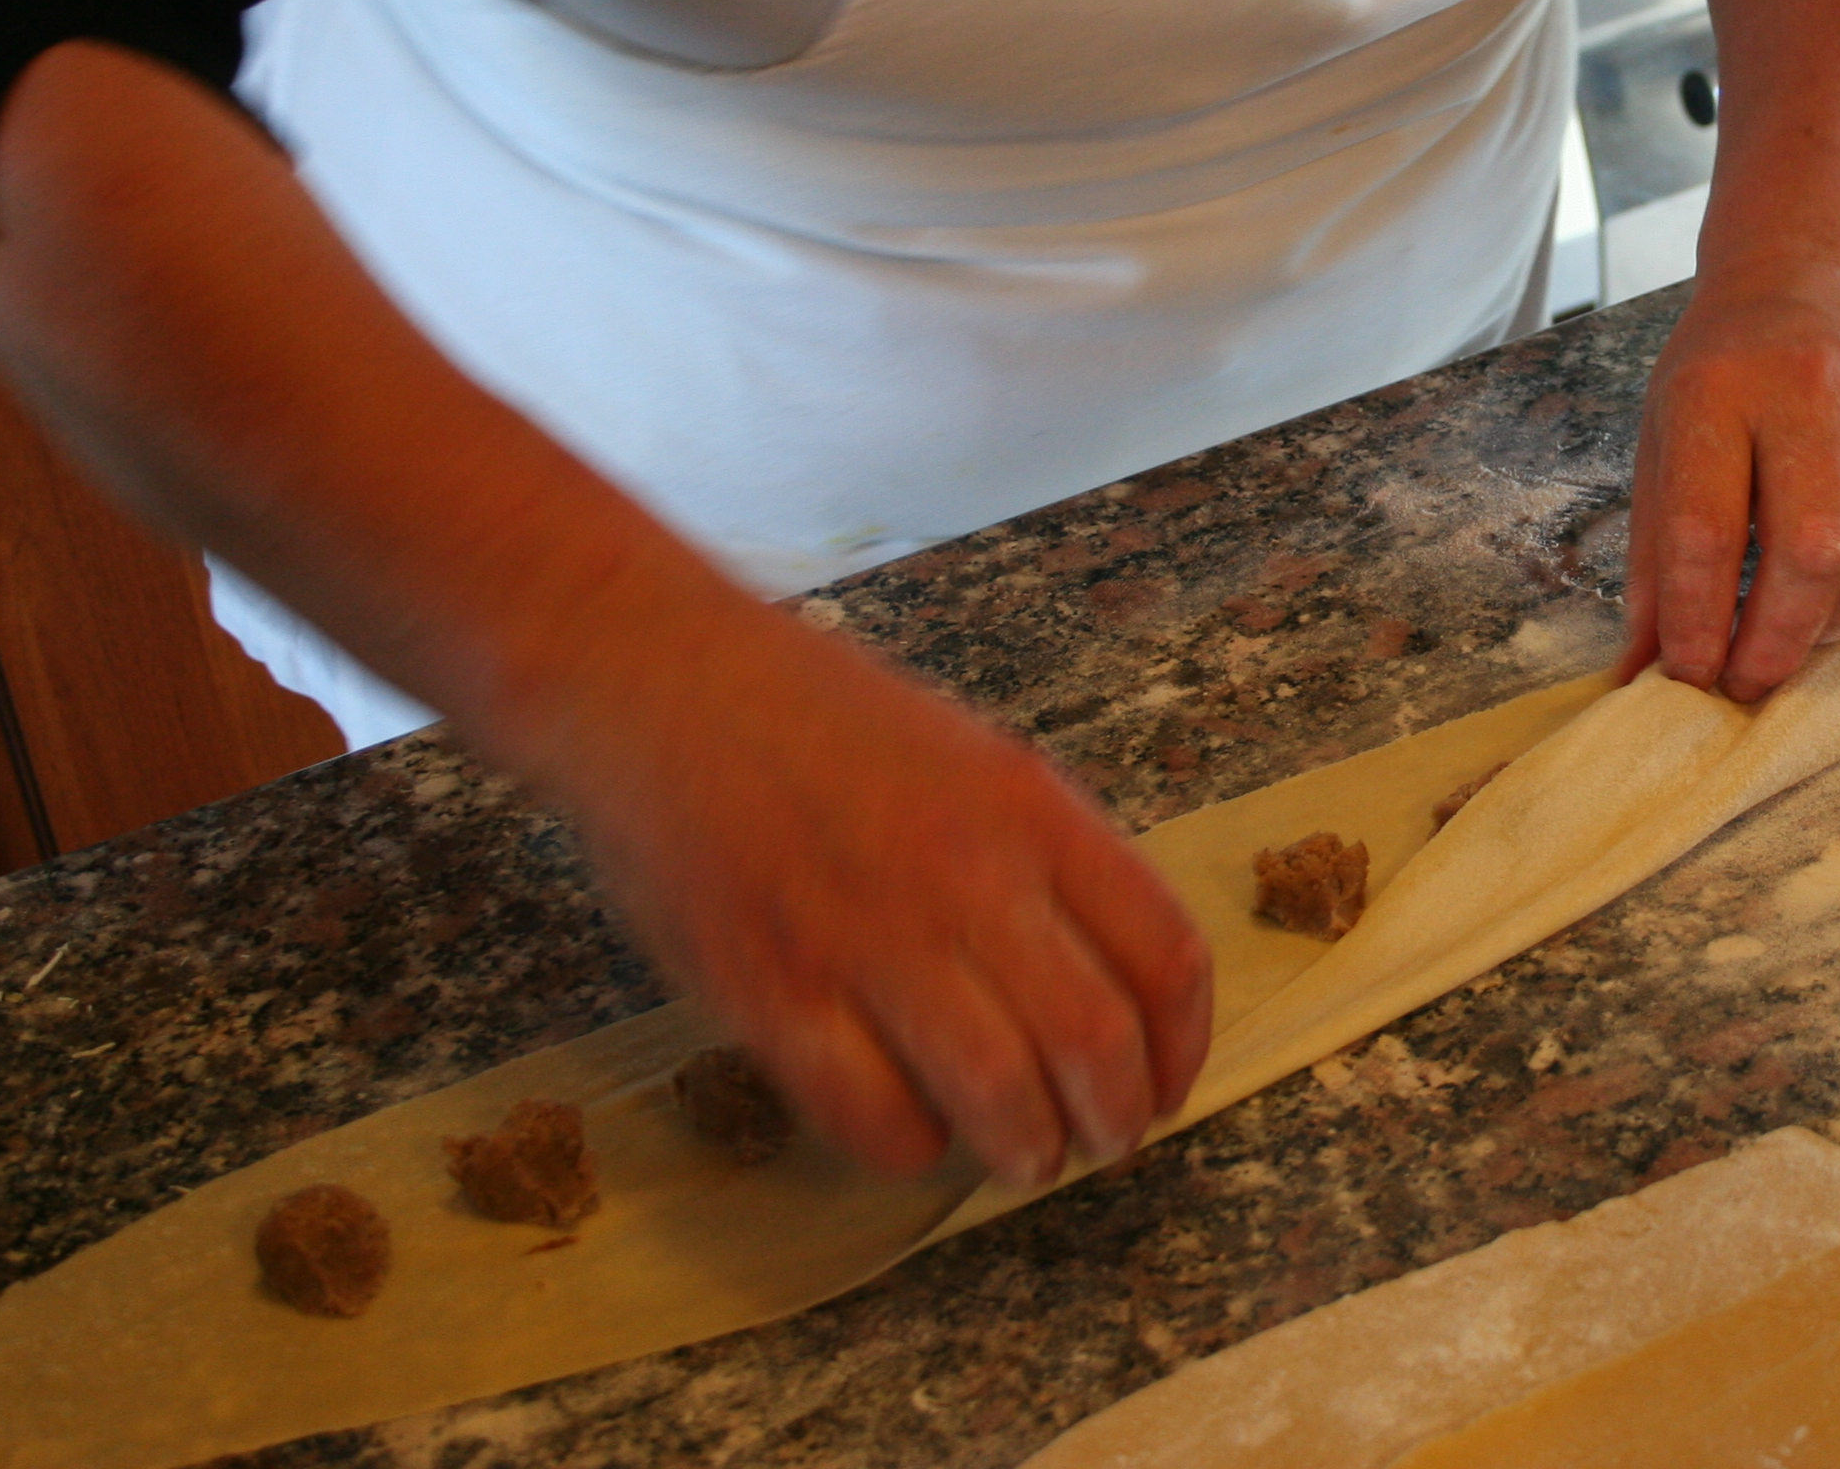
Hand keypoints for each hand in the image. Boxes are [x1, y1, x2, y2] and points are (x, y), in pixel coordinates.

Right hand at [546, 610, 1214, 1187]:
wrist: (657, 682)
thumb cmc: (820, 719)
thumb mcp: (972, 755)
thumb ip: (1044, 857)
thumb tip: (1111, 985)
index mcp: (1032, 808)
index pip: (1164, 952)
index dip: (1183, 1045)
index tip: (1167, 1082)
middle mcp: (966, 874)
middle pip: (1097, 1042)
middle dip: (1120, 1119)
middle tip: (1104, 1142)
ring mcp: (866, 938)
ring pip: (1000, 1098)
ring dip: (1029, 1152)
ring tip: (1025, 1157)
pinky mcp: (770, 994)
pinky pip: (874, 1118)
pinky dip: (912, 1150)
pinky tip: (914, 1130)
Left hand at [1616, 254, 1839, 702]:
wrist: (1813, 273)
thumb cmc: (1724, 370)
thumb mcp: (1663, 437)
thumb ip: (1655, 557)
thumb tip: (1638, 674)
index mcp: (1719, 389)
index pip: (1708, 525)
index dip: (1698, 619)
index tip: (1689, 675)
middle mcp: (1811, 389)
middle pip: (1814, 545)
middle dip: (1779, 638)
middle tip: (1749, 682)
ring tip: (1804, 643)